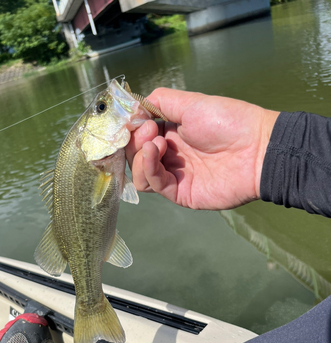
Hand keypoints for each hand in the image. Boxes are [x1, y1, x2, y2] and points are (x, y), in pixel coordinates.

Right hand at [126, 88, 278, 209]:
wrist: (256, 149)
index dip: (132, 128)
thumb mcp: (191, 103)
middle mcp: (170, 155)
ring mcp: (174, 175)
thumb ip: (160, 102)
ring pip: (140, 173)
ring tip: (155, 143)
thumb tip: (133, 109)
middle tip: (149, 129)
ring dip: (140, 156)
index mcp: (171, 133)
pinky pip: (154, 185)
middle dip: (135, 140)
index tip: (136, 118)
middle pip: (136, 155)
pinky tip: (155, 151)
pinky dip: (148, 168)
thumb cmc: (228, 122)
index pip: (139, 135)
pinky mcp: (179, 193)